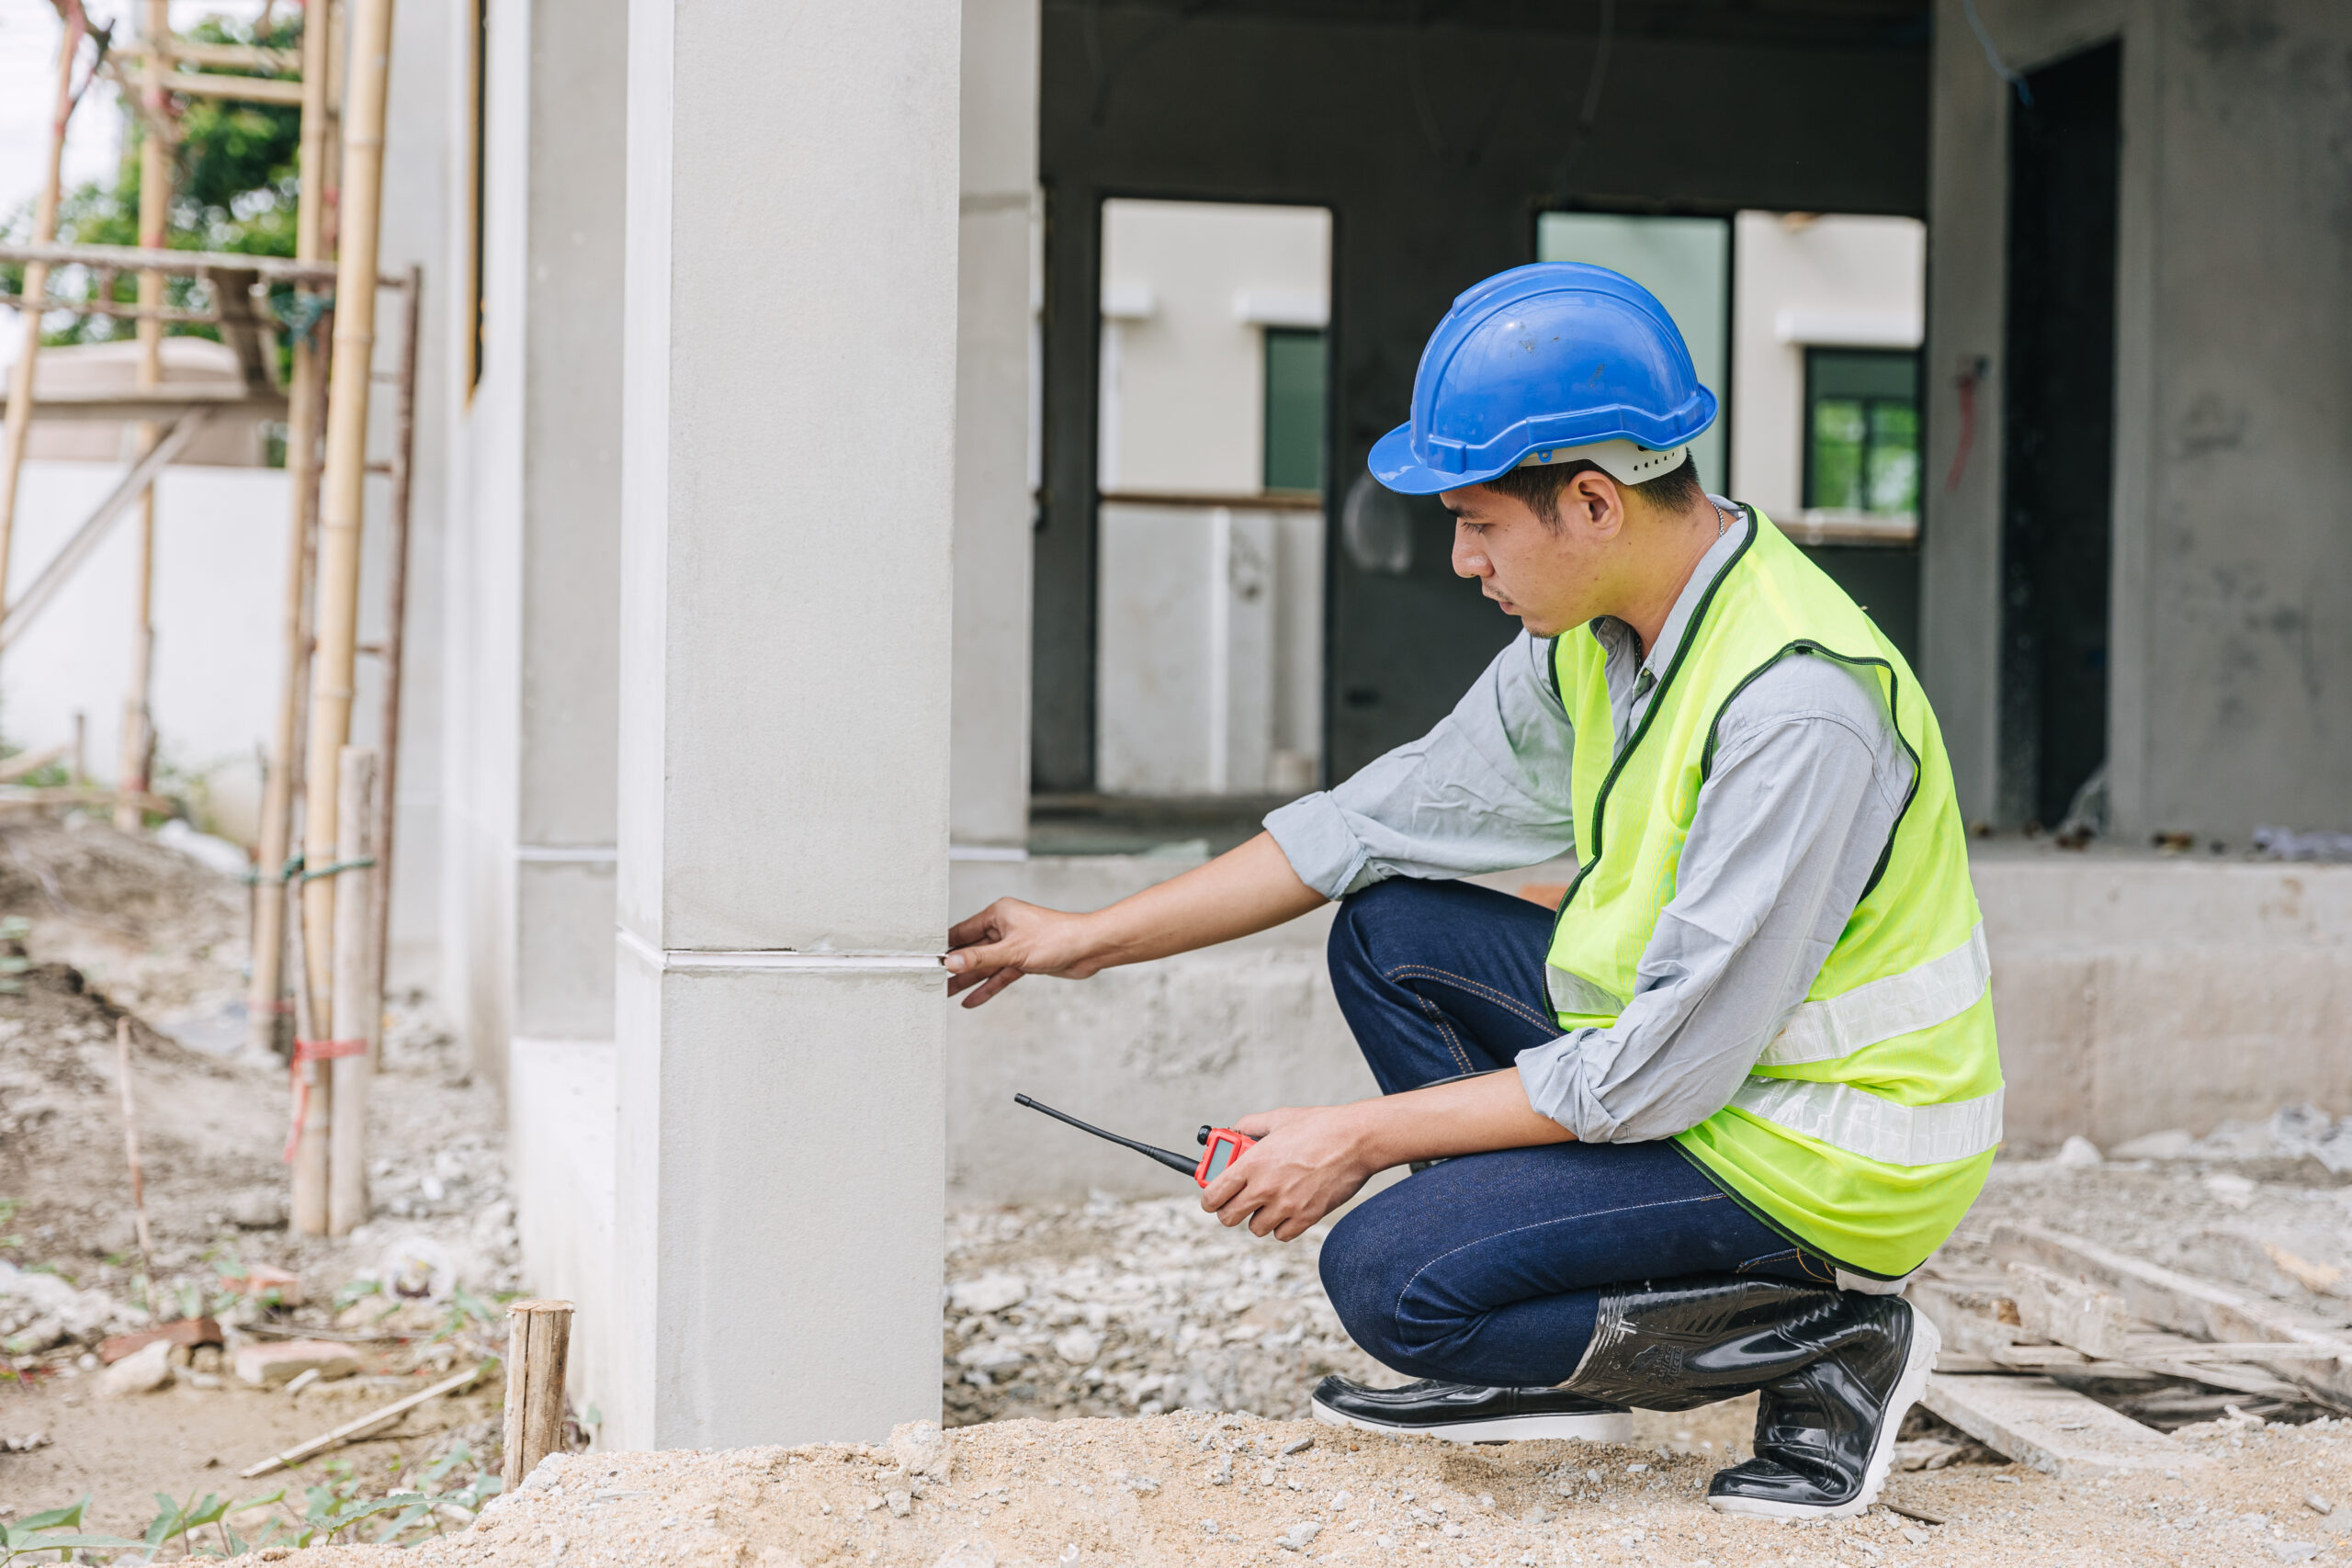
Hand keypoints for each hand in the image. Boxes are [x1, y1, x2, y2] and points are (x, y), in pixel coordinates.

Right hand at [943, 898, 1106, 1006]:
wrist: (1089, 948)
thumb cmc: (1057, 938)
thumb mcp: (1012, 951)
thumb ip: (980, 959)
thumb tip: (951, 962)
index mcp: (998, 914)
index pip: (962, 931)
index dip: (945, 946)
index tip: (927, 960)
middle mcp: (1004, 927)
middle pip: (972, 950)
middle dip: (954, 967)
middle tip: (932, 982)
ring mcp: (1014, 945)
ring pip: (985, 965)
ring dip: (969, 980)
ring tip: (946, 994)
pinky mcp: (1024, 960)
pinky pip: (1000, 975)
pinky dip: (988, 986)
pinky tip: (972, 1000)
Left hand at [1200, 1104, 1377, 1242]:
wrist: (1356, 1140)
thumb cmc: (1319, 1126)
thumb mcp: (1278, 1118)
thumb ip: (1250, 1126)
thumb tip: (1234, 1131)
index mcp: (1252, 1162)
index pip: (1212, 1195)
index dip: (1209, 1199)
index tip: (1213, 1197)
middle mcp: (1265, 1187)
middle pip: (1227, 1218)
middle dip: (1229, 1209)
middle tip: (1239, 1200)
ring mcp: (1286, 1205)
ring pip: (1255, 1229)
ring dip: (1258, 1217)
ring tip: (1269, 1200)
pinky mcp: (1307, 1217)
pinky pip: (1281, 1235)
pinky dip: (1281, 1226)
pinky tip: (1288, 1208)